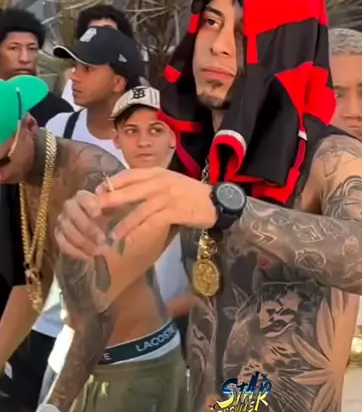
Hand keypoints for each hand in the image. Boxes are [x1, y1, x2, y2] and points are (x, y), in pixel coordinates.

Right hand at [55, 189, 108, 259]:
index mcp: (83, 197)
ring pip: (67, 230)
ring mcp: (62, 220)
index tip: (97, 214)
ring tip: (98, 251)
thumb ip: (115, 204)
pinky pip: (62, 243)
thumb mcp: (116, 208)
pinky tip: (88, 256)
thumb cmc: (110, 215)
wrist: (100, 228)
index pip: (82, 197)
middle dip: (87, 228)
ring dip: (83, 242)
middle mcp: (69, 206)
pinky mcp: (59, 235)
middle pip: (73, 215)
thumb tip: (115, 201)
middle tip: (102, 240)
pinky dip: (74, 251)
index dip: (89, 205)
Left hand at [95, 167, 216, 242]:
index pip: (129, 174)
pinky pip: (152, 222)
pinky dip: (140, 231)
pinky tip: (131, 239)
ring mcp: (168, 196)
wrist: (217, 202)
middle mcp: (161, 181)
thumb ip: (151, 185)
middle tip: (93, 212)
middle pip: (129, 191)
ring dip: (123, 223)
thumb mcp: (170, 182)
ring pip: (139, 209)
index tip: (97, 192)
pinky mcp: (174, 211)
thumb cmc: (192, 194)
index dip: (112, 183)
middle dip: (110, 202)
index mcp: (158, 172)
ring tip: (111, 235)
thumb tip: (126, 193)